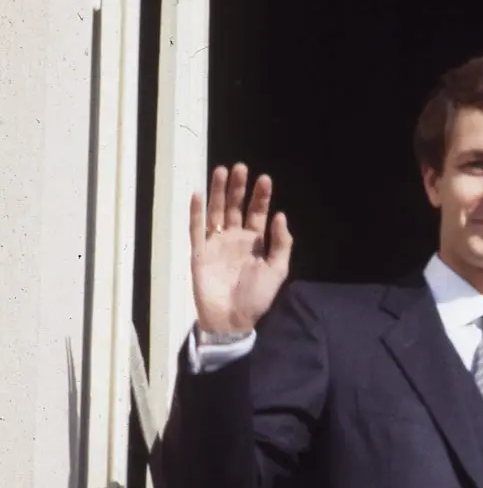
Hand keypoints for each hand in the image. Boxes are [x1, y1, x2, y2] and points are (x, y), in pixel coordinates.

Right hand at [189, 163, 292, 333]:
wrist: (232, 320)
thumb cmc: (257, 297)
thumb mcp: (277, 270)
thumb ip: (281, 243)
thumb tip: (280, 215)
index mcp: (256, 242)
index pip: (258, 213)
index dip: (261, 196)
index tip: (265, 179)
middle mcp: (235, 238)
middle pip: (235, 207)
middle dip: (238, 188)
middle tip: (241, 167)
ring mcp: (216, 244)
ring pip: (216, 212)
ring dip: (218, 192)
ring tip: (222, 171)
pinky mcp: (199, 252)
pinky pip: (196, 229)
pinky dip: (197, 212)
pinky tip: (198, 195)